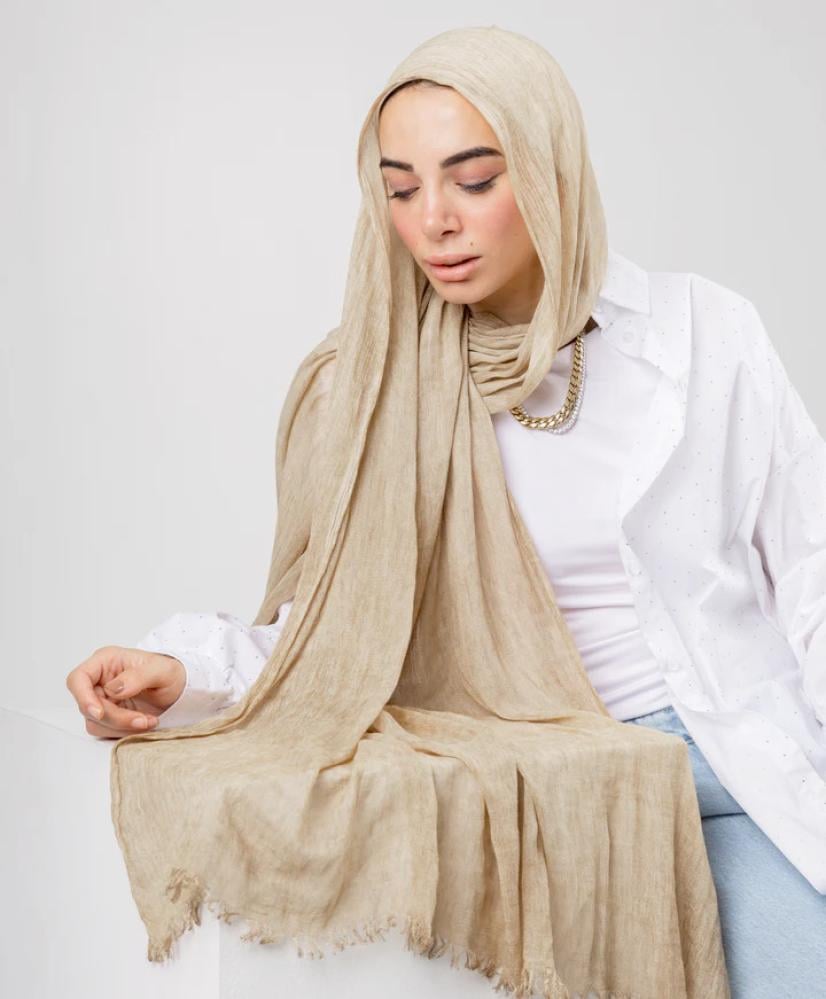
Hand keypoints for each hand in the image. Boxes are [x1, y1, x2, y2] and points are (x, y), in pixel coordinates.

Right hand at [65, 646, 186, 738]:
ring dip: (122, 727)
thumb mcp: (162, 670)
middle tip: (143, 720)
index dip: (82, 697)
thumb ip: (138, 676)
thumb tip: (113, 688)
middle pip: (88, 706)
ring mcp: (102, 700)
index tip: (99, 712)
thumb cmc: (170, 673)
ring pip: (96, 722)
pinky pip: (106, 731)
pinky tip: (144, 724)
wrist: (181, 690)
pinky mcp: (109, 717)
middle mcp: (100, 680)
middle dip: (116, 717)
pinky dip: (125, 732)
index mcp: (106, 661)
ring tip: (149, 721)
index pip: (78, 679)